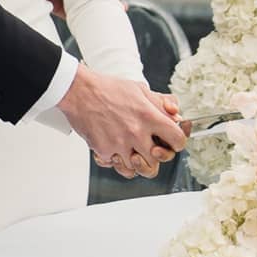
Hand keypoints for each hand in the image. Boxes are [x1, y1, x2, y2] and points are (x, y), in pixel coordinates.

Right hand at [59, 65, 184, 178]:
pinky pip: (116, 164)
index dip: (177, 142)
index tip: (172, 141)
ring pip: (136, 167)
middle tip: (148, 147)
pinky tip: (113, 145)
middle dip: (154, 155)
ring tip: (129, 147)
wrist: (79, 91)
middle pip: (157, 160)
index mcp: (149, 116)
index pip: (177, 140)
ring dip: (134, 160)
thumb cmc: (108, 88)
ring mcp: (120, 143)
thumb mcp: (139, 89)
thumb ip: (160, 103)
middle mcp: (136, 132)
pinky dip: (115, 158)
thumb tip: (176, 115)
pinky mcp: (104, 150)